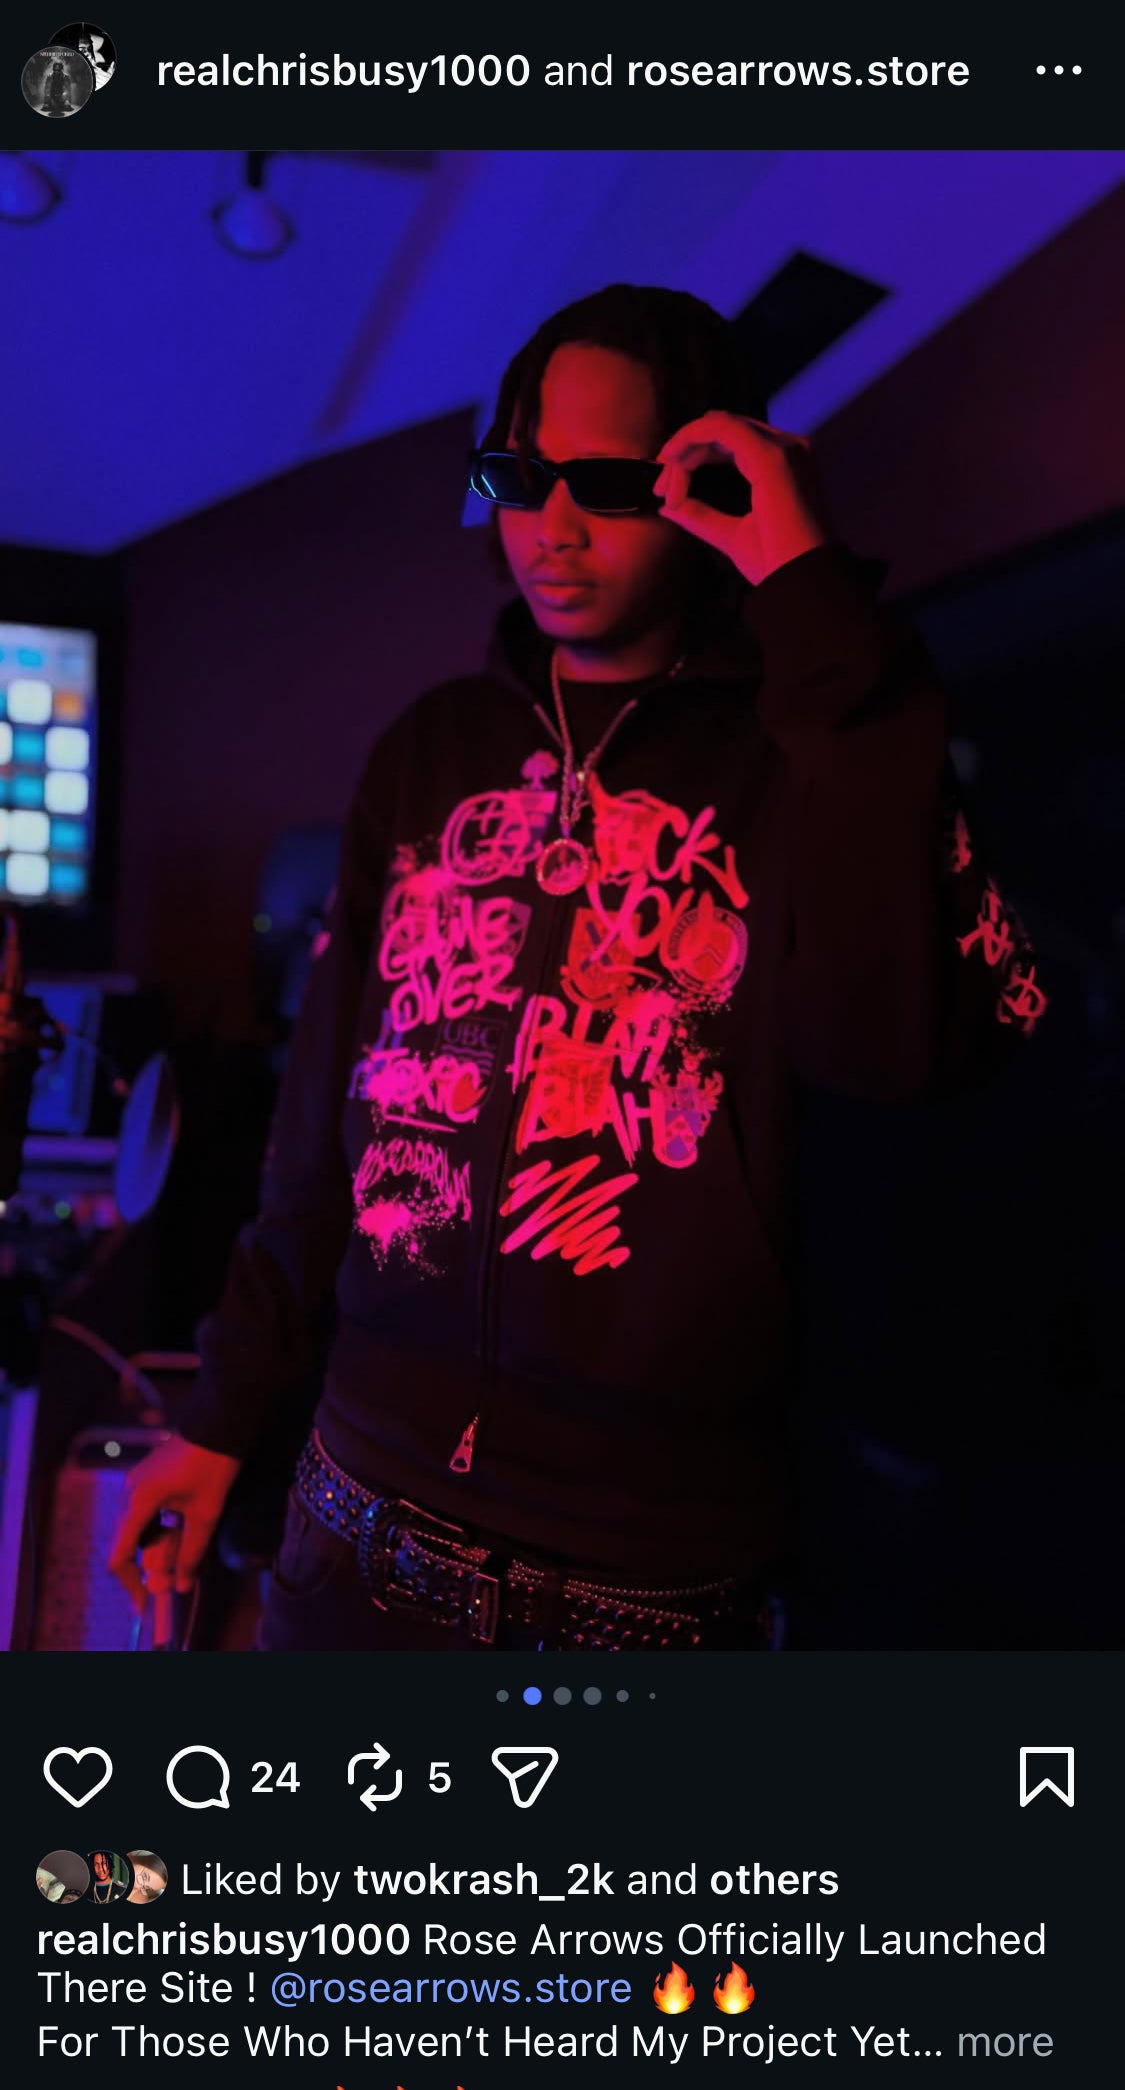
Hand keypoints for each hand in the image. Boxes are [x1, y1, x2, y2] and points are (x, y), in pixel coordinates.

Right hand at [108, 1434, 241, 1610]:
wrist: (219, 1423)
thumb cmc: (212, 1466)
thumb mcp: (205, 1515)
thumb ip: (191, 1553)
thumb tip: (181, 1586)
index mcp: (137, 1503)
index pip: (119, 1555)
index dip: (129, 1583)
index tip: (145, 1603)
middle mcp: (128, 1493)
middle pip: (126, 1543)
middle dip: (146, 1566)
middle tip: (171, 1579)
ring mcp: (135, 1484)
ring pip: (135, 1529)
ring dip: (154, 1546)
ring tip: (180, 1551)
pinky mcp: (146, 1479)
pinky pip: (143, 1514)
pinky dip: (157, 1530)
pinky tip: (179, 1529)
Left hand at [653, 410, 831, 585]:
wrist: (801, 582)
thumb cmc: (775, 564)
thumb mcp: (730, 535)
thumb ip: (701, 516)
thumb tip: (668, 504)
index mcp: (784, 466)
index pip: (732, 444)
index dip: (695, 458)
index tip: (667, 491)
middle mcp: (788, 449)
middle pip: (723, 431)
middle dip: (685, 452)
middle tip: (659, 486)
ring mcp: (782, 448)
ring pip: (718, 425)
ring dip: (684, 447)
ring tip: (664, 480)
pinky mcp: (770, 455)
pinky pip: (719, 429)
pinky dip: (690, 439)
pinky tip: (672, 460)